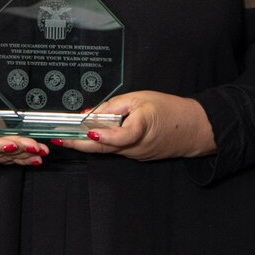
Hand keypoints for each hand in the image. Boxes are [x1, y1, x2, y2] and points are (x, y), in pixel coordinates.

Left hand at [59, 91, 214, 161]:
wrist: (194, 128)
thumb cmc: (171, 111)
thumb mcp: (141, 98)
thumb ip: (114, 106)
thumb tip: (91, 113)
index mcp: (141, 129)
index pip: (120, 136)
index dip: (103, 135)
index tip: (88, 131)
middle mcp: (137, 147)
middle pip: (103, 148)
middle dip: (79, 144)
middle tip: (60, 140)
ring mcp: (136, 155)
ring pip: (108, 150)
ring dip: (88, 143)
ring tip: (68, 136)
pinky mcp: (137, 156)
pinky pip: (116, 150)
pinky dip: (104, 143)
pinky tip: (93, 136)